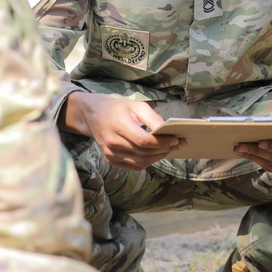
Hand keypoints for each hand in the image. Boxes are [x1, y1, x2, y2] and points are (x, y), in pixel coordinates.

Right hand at [61, 92, 184, 169]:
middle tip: (177, 144)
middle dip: (164, 149)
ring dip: (158, 157)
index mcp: (118, 125)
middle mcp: (112, 142)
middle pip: (144, 152)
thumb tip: (167, 131)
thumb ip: (152, 118)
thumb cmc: (118, 108)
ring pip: (140, 162)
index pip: (143, 141)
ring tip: (169, 149)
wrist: (93, 116)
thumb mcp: (136, 106)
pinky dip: (147, 162)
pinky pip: (134, 166)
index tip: (176, 139)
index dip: (162, 142)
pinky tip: (155, 154)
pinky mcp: (110, 160)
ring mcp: (110, 154)